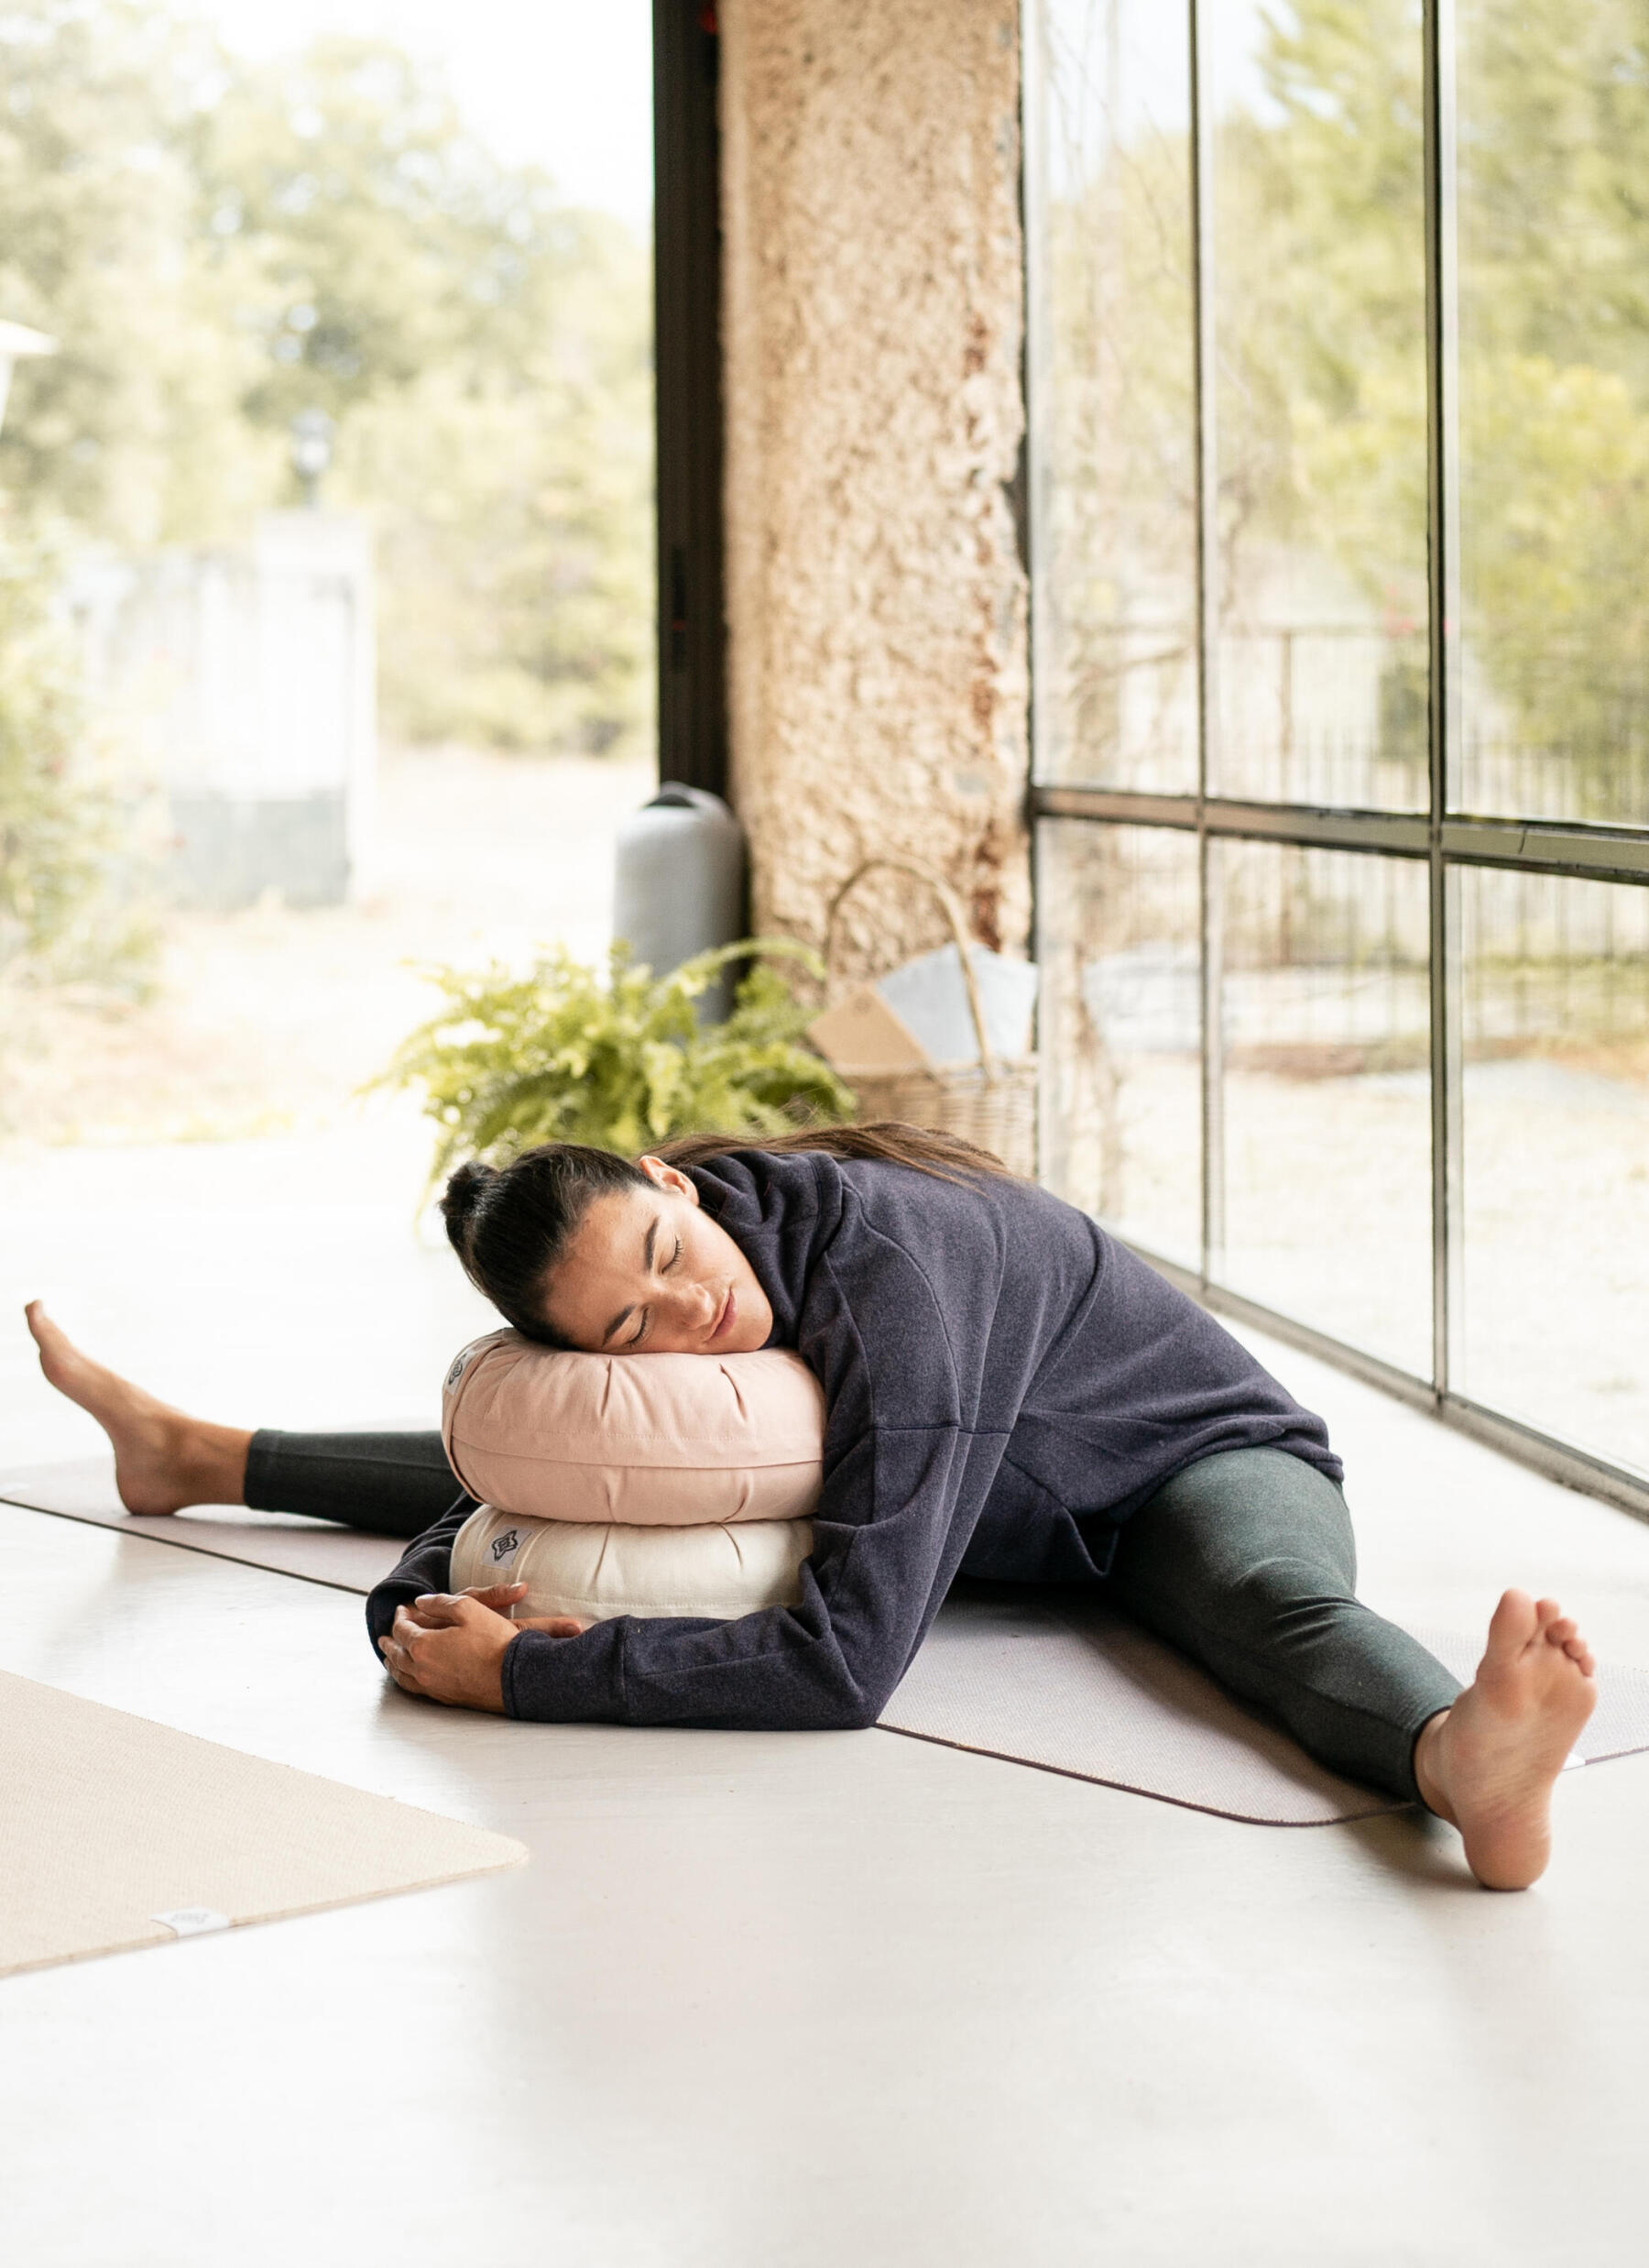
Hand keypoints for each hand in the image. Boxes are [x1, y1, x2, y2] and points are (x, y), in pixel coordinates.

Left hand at [377, 1583, 586, 1710]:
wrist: (515, 1676)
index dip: (400, 1617)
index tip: (402, 1609)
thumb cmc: (493, 1641)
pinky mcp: (444, 1697)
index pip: (402, 1629)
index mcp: (423, 1645)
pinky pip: (414, 1687)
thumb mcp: (468, 1607)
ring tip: (388, 1657)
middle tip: (384, 1636)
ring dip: (392, 1662)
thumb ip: (440, 1602)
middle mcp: (421, 1668)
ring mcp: (432, 1685)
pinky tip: (409, 1676)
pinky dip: (404, 1678)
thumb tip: (421, 1602)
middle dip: (389, 1641)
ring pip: (402, 1674)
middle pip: (396, 1653)